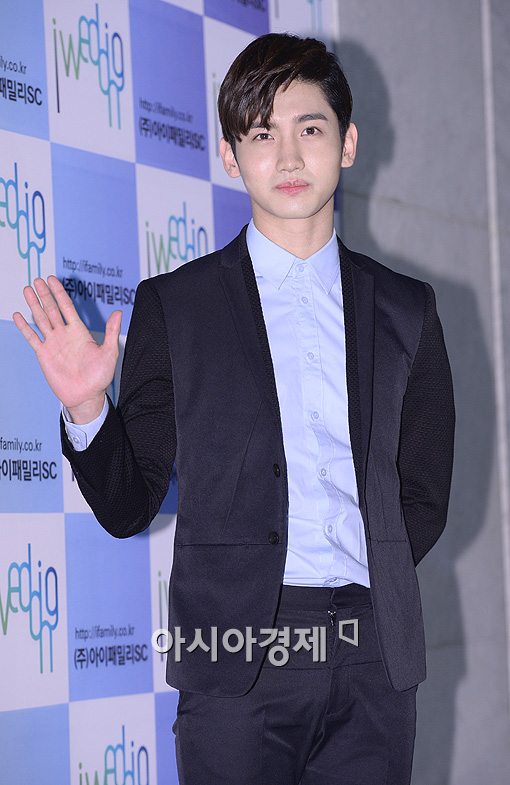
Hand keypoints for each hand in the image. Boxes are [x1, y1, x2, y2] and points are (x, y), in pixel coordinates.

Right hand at [12, 276, 121, 423]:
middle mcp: (64, 334)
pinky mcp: (43, 354)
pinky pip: (32, 337)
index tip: (52, 279)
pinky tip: (18, 315)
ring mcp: (53, 343)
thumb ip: (111, 332)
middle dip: (45, 294)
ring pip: (41, 319)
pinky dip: (25, 327)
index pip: (67, 307)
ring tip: (27, 290)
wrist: (86, 396)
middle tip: (37, 279)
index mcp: (79, 331)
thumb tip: (119, 312)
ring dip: (34, 305)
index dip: (59, 292)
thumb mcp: (109, 352)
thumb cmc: (100, 377)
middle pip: (52, 309)